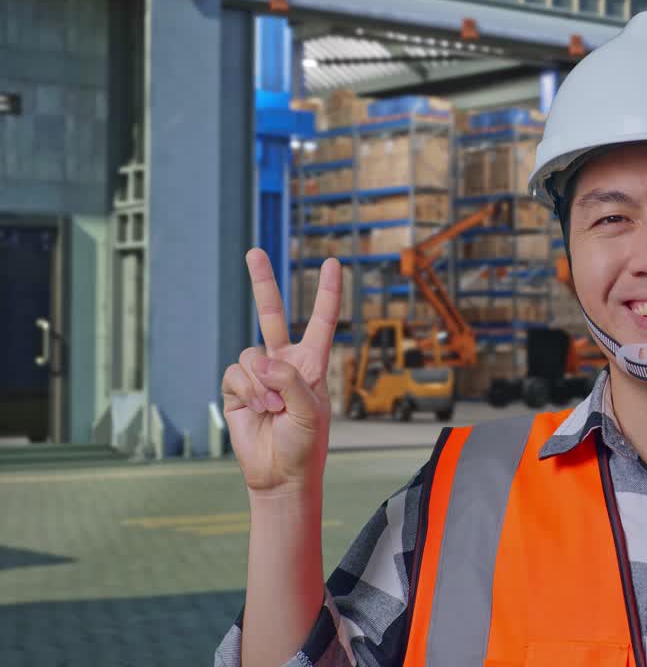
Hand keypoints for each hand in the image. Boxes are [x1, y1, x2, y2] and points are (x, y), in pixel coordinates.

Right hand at [221, 249, 342, 495]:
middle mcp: (284, 362)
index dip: (327, 293)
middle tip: (255, 251)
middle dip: (262, 282)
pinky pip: (236, 374)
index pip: (321, 320)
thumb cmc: (305, 444)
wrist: (280, 473)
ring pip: (251, 355)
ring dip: (263, 385)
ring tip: (274, 409)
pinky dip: (249, 392)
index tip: (332, 264)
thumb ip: (290, 380)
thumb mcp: (310, 411)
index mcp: (312, 363)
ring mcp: (259, 375)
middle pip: (271, 314)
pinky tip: (259, 411)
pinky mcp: (238, 389)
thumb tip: (262, 361)